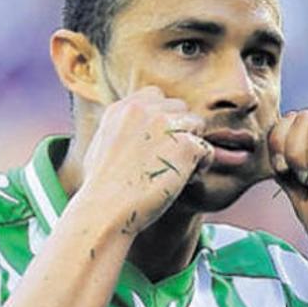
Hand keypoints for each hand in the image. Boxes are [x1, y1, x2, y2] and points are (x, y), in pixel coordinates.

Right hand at [81, 86, 213, 233]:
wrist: (105, 210)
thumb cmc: (101, 189)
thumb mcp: (100, 147)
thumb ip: (122, 130)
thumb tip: (138, 131)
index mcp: (123, 108)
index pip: (155, 96)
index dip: (162, 118)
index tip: (157, 142)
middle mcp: (145, 110)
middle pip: (179, 108)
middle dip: (178, 131)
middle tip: (167, 160)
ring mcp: (166, 125)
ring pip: (196, 125)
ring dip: (190, 147)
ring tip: (176, 172)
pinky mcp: (185, 145)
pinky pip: (207, 150)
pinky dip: (200, 167)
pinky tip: (183, 182)